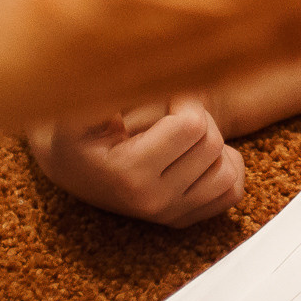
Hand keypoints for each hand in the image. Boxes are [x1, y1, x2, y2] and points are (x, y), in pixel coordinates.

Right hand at [27, 96, 244, 225]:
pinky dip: (226, 168)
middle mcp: (152, 201)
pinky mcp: (181, 220)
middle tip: (172, 111)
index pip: (192, 125)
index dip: (184, 99)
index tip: (165, 97)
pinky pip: (231, 193)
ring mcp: (168, 215)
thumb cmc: (75, 130)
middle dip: (198, 118)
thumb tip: (128, 80)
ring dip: (213, 144)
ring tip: (184, 134)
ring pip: (227, 170)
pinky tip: (199, 154)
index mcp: (129, 172)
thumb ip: (105, 91)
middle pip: (212, 144)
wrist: (69, 166)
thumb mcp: (78, 108)